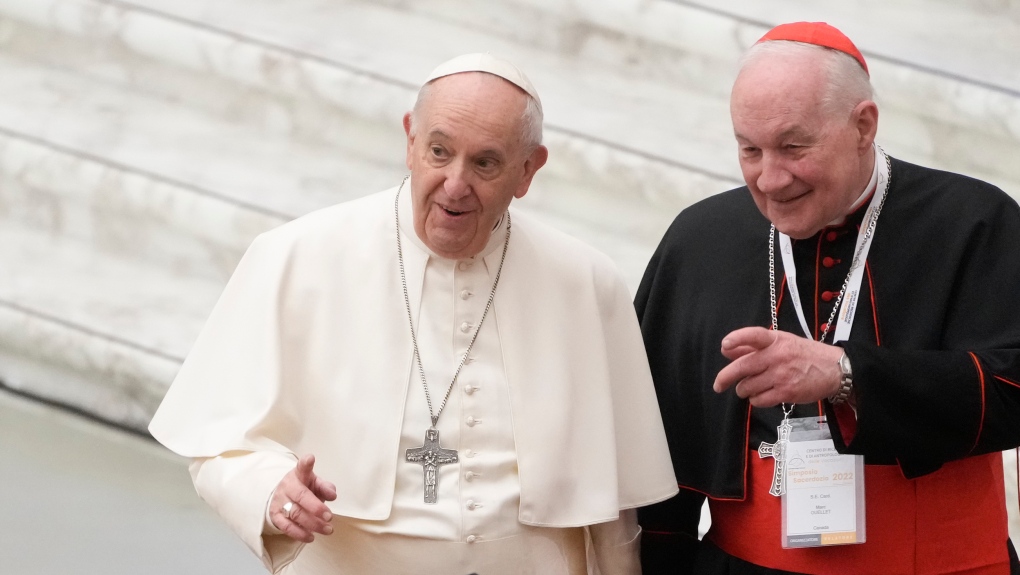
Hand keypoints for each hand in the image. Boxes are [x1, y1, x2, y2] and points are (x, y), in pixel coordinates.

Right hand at [268, 454, 337, 541]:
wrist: (282, 495)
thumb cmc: (304, 488)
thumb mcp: (315, 483)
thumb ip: (325, 487)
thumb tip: (332, 495)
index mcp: (298, 475)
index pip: (301, 467)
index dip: (306, 463)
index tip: (310, 459)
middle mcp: (287, 487)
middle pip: (301, 496)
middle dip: (316, 508)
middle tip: (330, 517)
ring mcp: (280, 502)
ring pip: (295, 514)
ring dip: (313, 524)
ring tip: (328, 529)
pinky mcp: (275, 516)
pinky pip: (286, 527)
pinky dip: (300, 534)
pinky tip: (311, 537)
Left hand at [713, 327, 842, 406]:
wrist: (835, 370)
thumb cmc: (804, 354)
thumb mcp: (782, 342)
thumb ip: (754, 346)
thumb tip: (727, 350)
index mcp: (776, 340)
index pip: (754, 335)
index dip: (737, 339)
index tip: (725, 345)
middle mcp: (777, 356)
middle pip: (742, 367)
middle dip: (724, 378)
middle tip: (718, 385)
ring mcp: (781, 375)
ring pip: (747, 387)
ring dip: (744, 390)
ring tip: (752, 387)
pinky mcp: (786, 393)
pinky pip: (759, 400)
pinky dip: (756, 400)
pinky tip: (763, 395)